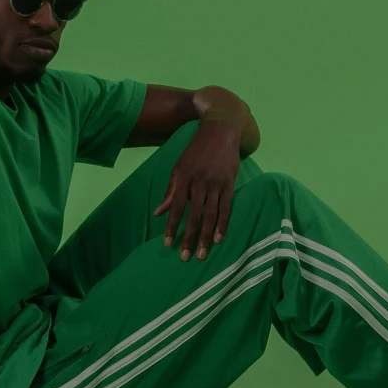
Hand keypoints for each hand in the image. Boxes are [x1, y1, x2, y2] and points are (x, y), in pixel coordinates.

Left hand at [153, 119, 244, 259]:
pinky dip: (222, 225)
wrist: (220, 131)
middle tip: (185, 257)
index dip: (171, 226)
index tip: (167, 244)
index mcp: (183, 178)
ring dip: (205, 236)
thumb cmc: (196, 150)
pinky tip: (218, 239)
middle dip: (188, 237)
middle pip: (193, 215)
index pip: (176, 207)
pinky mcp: (229, 184)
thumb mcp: (179, 166)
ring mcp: (215, 184)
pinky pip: (226, 208)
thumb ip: (170, 191)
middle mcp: (199, 182)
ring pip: (210, 215)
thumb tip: (158, 213)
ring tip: (201, 254)